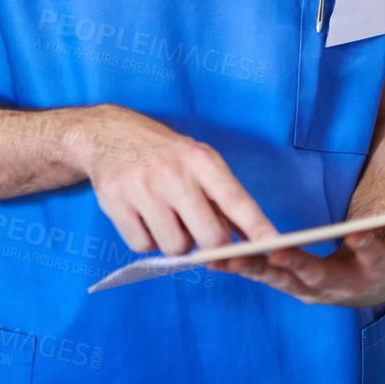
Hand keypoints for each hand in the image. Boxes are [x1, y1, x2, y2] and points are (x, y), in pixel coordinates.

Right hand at [67, 105, 278, 255]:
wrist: (112, 136)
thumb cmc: (167, 155)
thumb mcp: (199, 162)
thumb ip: (222, 198)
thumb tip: (252, 238)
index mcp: (202, 160)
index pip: (235, 200)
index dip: (256, 227)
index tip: (273, 245)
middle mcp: (174, 174)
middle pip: (210, 236)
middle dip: (213, 246)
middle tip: (205, 234)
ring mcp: (143, 189)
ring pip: (176, 247)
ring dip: (177, 242)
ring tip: (169, 217)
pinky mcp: (115, 204)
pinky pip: (144, 246)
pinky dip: (148, 240)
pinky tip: (145, 217)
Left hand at [209, 202, 384, 305]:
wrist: (381, 254)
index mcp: (383, 266)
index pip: (381, 258)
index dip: (373, 247)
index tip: (361, 235)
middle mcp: (348, 283)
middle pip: (323, 277)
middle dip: (300, 266)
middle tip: (282, 252)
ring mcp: (317, 283)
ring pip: (286, 280)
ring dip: (259, 269)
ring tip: (234, 254)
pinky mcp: (291, 275)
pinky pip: (266, 273)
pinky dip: (244, 265)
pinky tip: (217, 254)